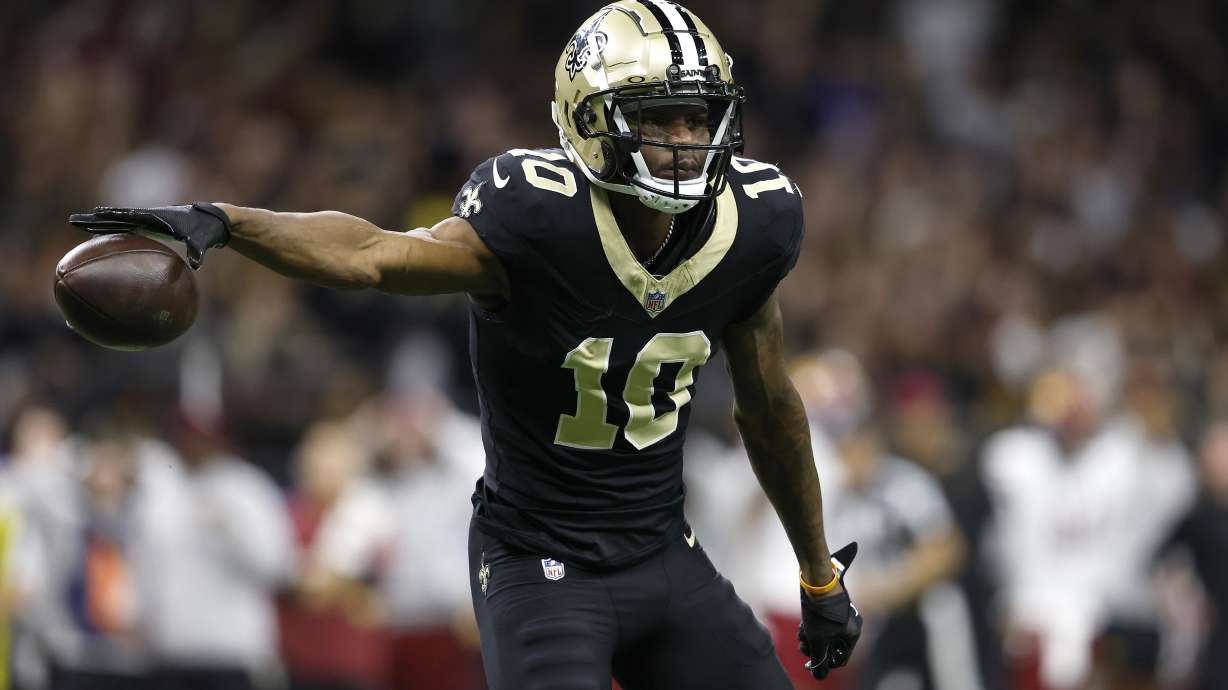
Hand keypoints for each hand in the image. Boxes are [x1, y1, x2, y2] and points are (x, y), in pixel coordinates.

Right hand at [68, 203, 231, 268]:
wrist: (211, 221)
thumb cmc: (206, 231)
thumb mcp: (202, 242)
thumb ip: (198, 251)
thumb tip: (198, 265)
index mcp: (158, 218)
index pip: (132, 216)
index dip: (114, 215)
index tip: (96, 213)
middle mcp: (149, 217)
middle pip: (117, 217)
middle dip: (95, 219)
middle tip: (73, 220)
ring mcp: (148, 221)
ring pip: (118, 222)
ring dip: (99, 223)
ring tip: (78, 225)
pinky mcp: (150, 226)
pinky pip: (127, 228)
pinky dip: (112, 230)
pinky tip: (99, 235)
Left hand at [798, 542, 861, 679]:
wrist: (817, 581)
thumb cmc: (820, 611)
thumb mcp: (817, 639)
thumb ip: (819, 659)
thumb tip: (819, 675)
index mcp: (853, 634)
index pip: (840, 658)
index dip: (825, 662)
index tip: (811, 661)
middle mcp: (851, 624)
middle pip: (832, 646)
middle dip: (815, 648)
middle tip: (802, 646)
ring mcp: (841, 615)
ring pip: (825, 634)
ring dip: (811, 637)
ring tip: (800, 633)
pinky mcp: (832, 607)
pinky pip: (823, 624)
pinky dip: (813, 627)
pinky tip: (802, 626)